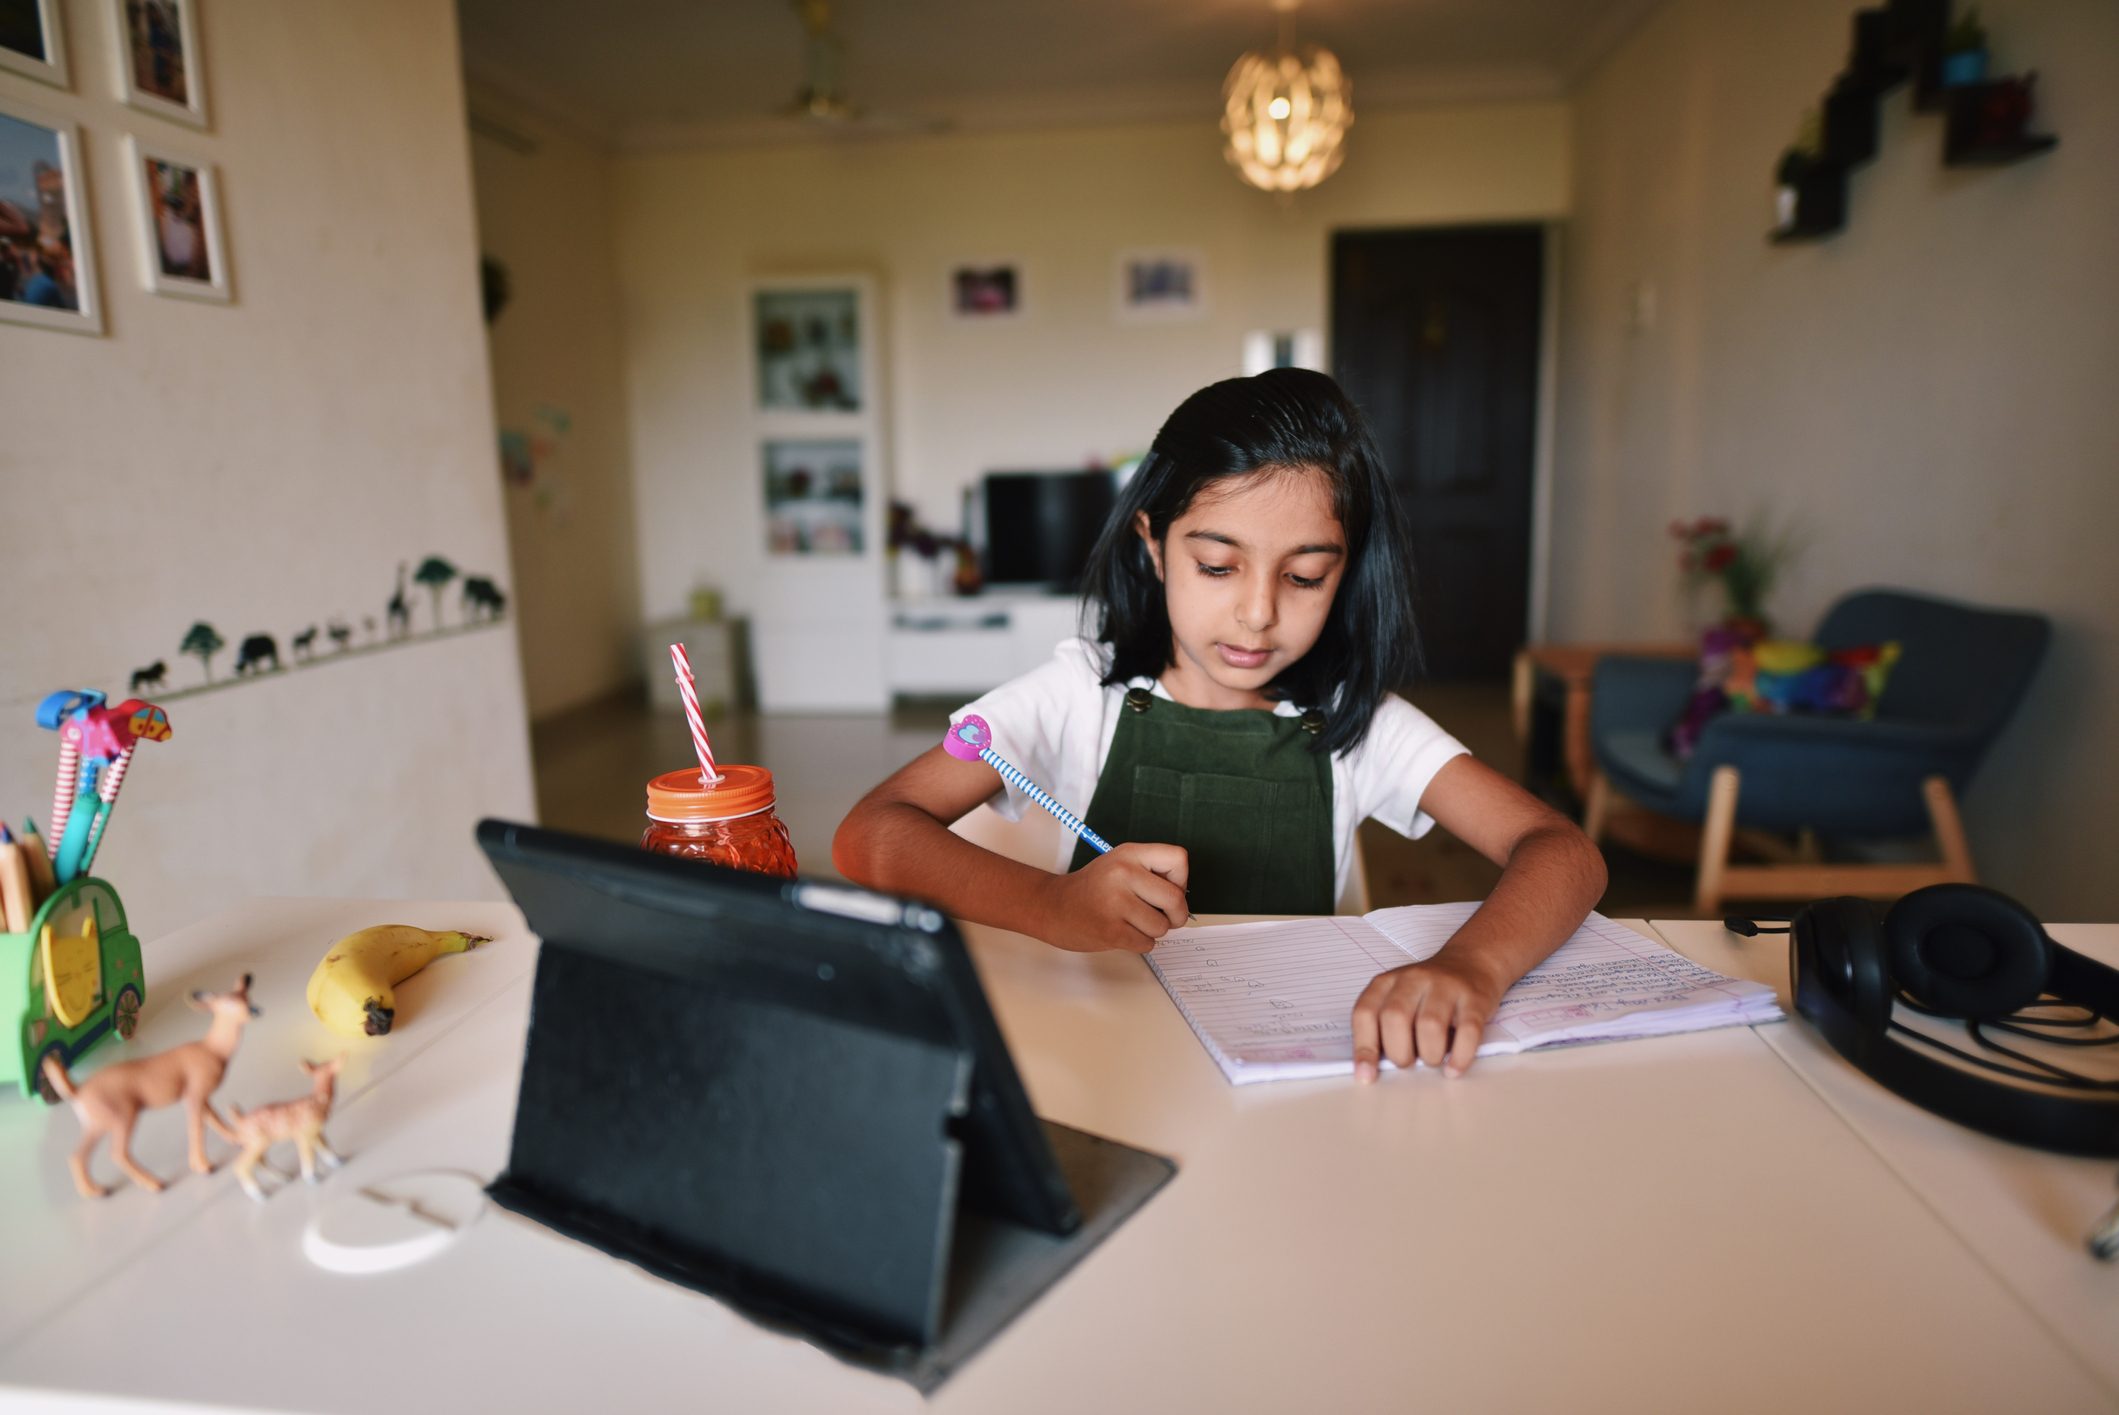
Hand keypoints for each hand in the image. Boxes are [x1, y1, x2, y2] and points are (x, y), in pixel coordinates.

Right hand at [1036, 842, 1188, 953]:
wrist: (1052, 907)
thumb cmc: (1093, 889)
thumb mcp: (1120, 865)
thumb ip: (1152, 874)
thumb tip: (1184, 899)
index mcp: (1129, 853)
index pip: (1179, 859)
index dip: (1181, 880)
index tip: (1167, 890)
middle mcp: (1123, 873)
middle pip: (1176, 899)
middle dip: (1176, 915)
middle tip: (1164, 918)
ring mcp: (1115, 901)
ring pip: (1162, 926)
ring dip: (1152, 931)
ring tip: (1132, 923)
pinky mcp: (1110, 929)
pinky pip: (1147, 943)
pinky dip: (1139, 943)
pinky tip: (1121, 933)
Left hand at [1349, 950, 1506, 1080]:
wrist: (1472, 962)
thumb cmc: (1429, 991)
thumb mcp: (1399, 998)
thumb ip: (1384, 1026)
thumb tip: (1373, 1069)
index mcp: (1388, 982)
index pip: (1365, 1013)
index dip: (1364, 1047)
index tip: (1367, 1074)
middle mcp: (1414, 979)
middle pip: (1395, 1018)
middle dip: (1399, 1052)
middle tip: (1408, 1062)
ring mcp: (1446, 986)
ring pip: (1430, 1024)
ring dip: (1429, 1055)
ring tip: (1432, 1059)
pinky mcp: (1474, 999)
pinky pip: (1467, 1031)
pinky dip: (1459, 1056)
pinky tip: (1453, 1067)